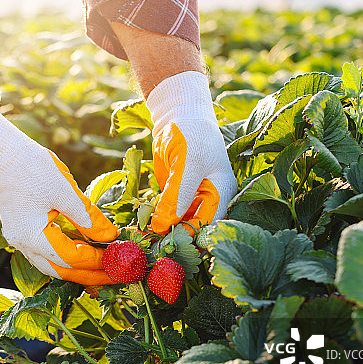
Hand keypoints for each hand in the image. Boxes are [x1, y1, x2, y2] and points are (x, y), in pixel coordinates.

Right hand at [0, 114, 117, 284]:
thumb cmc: (33, 168)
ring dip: (76, 270)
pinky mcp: (21, 232)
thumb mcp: (66, 191)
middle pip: (60, 271)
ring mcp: (19, 239)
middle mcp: (23, 244)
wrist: (2, 153)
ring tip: (100, 269)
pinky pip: (45, 254)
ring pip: (51, 265)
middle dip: (88, 275)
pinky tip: (81, 254)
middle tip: (114, 275)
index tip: (117, 258)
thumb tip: (110, 236)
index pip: (71, 257)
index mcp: (32, 235)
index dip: (96, 260)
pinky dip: (64, 258)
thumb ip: (89, 217)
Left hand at [146, 72, 237, 233]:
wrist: (178, 114)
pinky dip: (155, 220)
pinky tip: (140, 228)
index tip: (165, 247)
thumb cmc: (190, 134)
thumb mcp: (186, 164)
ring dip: (161, 232)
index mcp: (221, 194)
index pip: (207, 226)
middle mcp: (210, 200)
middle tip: (149, 249)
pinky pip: (167, 214)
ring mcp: (193, 199)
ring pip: (178, 224)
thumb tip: (163, 227)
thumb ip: (177, 196)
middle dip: (173, 239)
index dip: (188, 239)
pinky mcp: (177, 196)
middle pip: (193, 229)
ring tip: (141, 241)